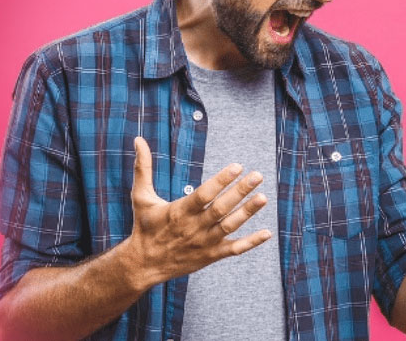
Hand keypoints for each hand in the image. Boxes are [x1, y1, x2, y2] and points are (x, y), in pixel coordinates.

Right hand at [120, 136, 272, 286]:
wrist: (144, 264)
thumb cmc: (144, 227)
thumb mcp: (141, 197)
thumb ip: (143, 168)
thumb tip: (138, 140)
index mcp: (179, 211)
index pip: (204, 194)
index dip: (221, 180)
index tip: (237, 166)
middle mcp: (193, 227)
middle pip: (221, 208)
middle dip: (240, 192)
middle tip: (258, 176)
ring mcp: (204, 243)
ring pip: (230, 226)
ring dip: (247, 212)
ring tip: (263, 198)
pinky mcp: (211, 256)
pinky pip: (234, 249)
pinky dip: (251, 242)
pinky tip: (267, 233)